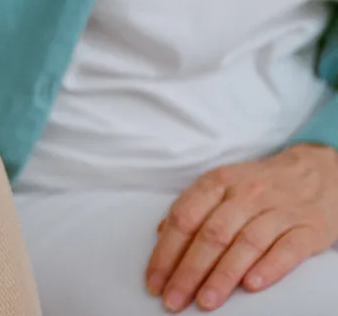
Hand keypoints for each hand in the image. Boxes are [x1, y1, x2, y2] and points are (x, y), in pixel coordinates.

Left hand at [146, 144, 337, 312]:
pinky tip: (250, 286)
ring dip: (222, 276)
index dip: (165, 253)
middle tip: (174, 299)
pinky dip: (268, 268)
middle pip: (212, 235)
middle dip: (188, 271)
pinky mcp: (310, 227)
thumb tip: (159, 233)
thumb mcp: (221, 184)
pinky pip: (288, 249)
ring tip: (205, 301)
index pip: (184, 219)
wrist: (317, 171)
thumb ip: (192, 207)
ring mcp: (280, 210)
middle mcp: (247, 194)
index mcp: (218, 182)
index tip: (154, 281)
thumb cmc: (259, 185)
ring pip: (246, 244)